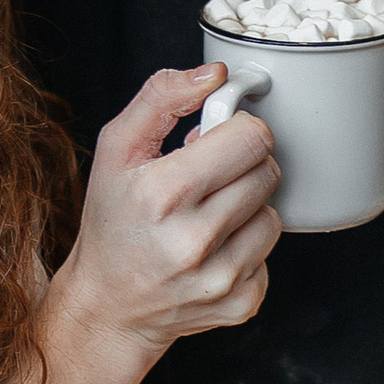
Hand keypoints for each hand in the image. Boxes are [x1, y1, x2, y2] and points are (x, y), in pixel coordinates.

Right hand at [56, 65, 280, 361]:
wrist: (109, 307)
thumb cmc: (112, 224)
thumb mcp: (116, 150)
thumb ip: (161, 98)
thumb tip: (214, 76)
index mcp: (163, 193)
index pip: (250, 137)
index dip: (236, 130)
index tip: (216, 139)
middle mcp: (194, 240)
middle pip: (267, 171)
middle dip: (241, 167)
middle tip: (206, 180)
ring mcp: (221, 277)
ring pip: (274, 214)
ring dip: (247, 209)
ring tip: (206, 218)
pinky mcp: (242, 302)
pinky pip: (271, 254)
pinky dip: (246, 248)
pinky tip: (212, 252)